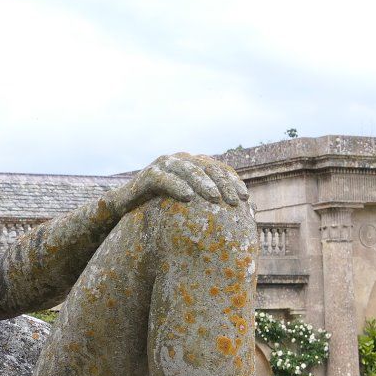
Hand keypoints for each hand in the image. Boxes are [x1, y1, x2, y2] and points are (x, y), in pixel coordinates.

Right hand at [125, 154, 247, 209]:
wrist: (127, 208)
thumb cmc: (163, 210)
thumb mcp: (190, 208)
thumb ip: (212, 205)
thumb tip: (248, 214)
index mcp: (194, 166)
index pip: (219, 170)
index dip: (233, 181)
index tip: (245, 198)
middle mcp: (181, 161)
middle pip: (207, 167)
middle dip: (222, 183)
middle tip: (233, 201)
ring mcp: (164, 165)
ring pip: (188, 169)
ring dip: (203, 182)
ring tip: (215, 197)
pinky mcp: (147, 174)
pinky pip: (164, 178)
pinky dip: (176, 186)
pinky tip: (188, 197)